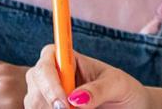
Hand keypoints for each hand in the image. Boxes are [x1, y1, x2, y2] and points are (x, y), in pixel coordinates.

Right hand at [24, 44, 161, 107]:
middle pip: (35, 81)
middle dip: (49, 100)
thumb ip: (98, 90)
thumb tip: (75, 99)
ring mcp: (46, 94)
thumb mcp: (117, 85)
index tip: (64, 102)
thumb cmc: (123, 90)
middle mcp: (53, 74)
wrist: (128, 107)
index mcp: (69, 58)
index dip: (50, 79)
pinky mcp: (45, 108)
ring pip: (33, 103)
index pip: (47, 57)